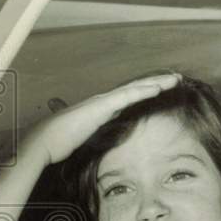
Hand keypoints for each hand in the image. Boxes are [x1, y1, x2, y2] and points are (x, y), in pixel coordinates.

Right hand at [27, 73, 179, 166]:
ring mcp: (103, 101)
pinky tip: (158, 89)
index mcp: (102, 108)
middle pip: (136, 88)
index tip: (163, 88)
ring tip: (175, 80)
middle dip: (157, 82)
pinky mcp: (101, 106)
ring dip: (156, 83)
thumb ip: (96, 134)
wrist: (44, 142)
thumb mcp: (86, 137)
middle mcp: (104, 101)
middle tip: (176, 78)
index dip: (147, 90)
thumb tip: (104, 138)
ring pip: (135, 88)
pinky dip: (143, 91)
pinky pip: (127, 96)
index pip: (129, 96)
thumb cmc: (61, 142)